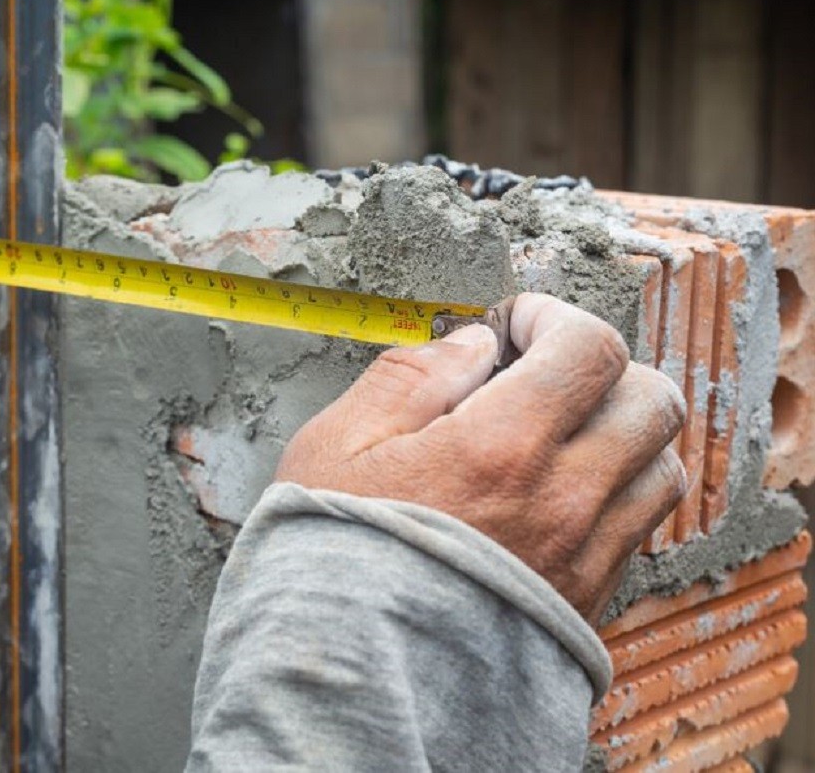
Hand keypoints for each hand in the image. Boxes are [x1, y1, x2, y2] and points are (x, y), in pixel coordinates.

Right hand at [276, 293, 686, 624]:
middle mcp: (561, 501)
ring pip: (661, 466)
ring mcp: (582, 557)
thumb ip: (408, 378)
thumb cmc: (329, 559)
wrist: (345, 675)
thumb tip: (471, 345)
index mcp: (500, 450)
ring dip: (620, 430)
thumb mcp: (334, 445)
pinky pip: (638, 527)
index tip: (518, 324)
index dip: (557, 316)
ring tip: (559, 432)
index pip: (589, 349)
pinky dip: (615, 490)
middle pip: (652, 401)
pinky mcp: (584, 599)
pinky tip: (556, 490)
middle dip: (604, 366)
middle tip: (545, 370)